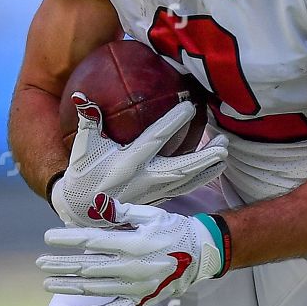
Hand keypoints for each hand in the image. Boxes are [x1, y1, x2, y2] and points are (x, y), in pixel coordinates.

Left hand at [37, 199, 227, 305]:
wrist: (201, 255)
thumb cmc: (173, 230)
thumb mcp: (151, 215)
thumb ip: (122, 212)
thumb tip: (97, 205)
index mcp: (133, 243)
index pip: (92, 241)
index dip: (67, 240)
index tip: (47, 238)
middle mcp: (132, 268)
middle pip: (88, 267)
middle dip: (61, 265)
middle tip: (40, 263)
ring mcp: (136, 288)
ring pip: (95, 290)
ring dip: (69, 287)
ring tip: (48, 283)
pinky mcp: (142, 301)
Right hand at [49, 92, 227, 225]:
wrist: (82, 210)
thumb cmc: (84, 173)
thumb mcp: (83, 148)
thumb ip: (88, 121)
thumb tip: (81, 95)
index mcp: (127, 163)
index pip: (155, 140)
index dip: (172, 123)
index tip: (190, 107)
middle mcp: (143, 180)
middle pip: (180, 168)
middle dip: (203, 157)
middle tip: (223, 143)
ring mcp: (151, 193)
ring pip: (186, 182)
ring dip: (207, 169)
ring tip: (225, 154)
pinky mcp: (155, 201)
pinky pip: (183, 190)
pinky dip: (200, 180)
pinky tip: (214, 170)